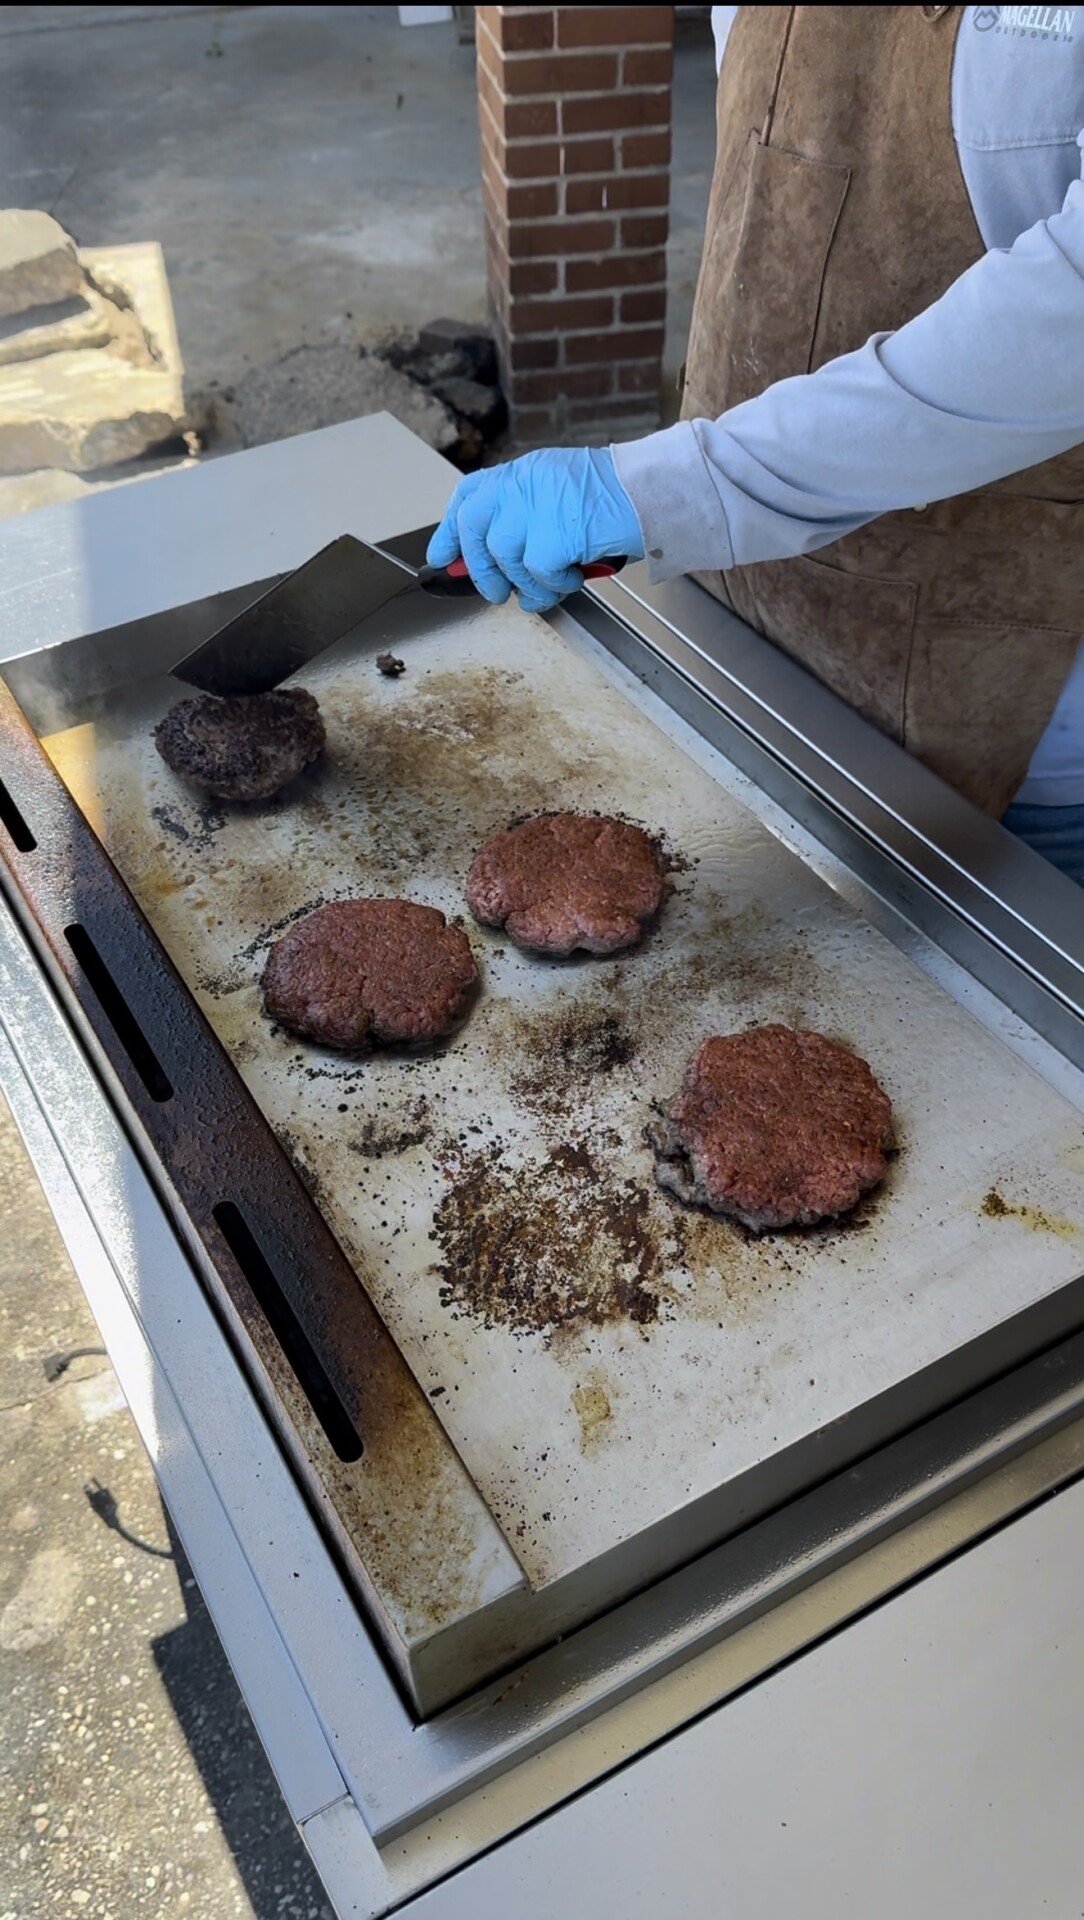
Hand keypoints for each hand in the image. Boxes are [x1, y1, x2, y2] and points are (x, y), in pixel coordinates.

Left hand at [426, 447, 644, 613]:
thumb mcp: (561, 498)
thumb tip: (495, 562)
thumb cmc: (618, 502)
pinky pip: (537, 573)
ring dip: (527, 583)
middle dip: (479, 567)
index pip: (471, 494)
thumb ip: (528, 520)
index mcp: (524, 472)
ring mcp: (535, 506)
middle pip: (474, 526)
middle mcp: (523, 483)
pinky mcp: (552, 534)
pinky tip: (571, 580)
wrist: (652, 494)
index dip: (450, 529)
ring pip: (505, 557)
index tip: (442, 556)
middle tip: (495, 593)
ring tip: (552, 587)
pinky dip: (552, 586)